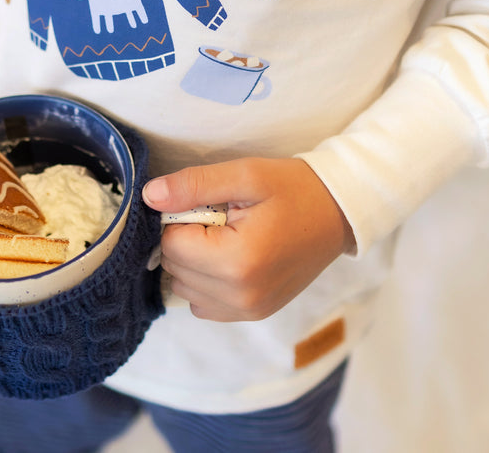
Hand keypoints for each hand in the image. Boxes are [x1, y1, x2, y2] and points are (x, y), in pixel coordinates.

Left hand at [142, 158, 354, 321]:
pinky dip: (204, 281)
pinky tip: (229, 257)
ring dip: (193, 261)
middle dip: (186, 239)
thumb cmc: (293, 188)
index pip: (171, 244)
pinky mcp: (252, 314)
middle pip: (174, 268)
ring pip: (184, 287)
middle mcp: (241, 296)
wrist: (338, 213)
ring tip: (227, 236)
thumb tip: (150, 196)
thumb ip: (193, 185)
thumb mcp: (245, 174)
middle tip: (220, 218)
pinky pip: (202, 303)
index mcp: (238, 260)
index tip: (209, 205)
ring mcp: (248, 310)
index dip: (181, 219)